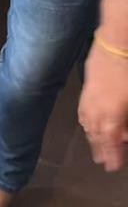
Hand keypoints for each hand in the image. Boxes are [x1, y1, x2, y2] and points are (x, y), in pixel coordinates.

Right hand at [79, 37, 127, 171]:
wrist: (116, 40)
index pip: (110, 139)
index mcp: (112, 112)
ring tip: (94, 148)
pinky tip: (85, 123)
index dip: (111, 154)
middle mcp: (98, 106)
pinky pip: (82, 108)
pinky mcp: (87, 84)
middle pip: (96, 132)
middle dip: (99, 148)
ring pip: (87, 121)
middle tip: (102, 162)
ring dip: (90, 136)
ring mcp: (90, 95)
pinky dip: (84, 119)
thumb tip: (124, 133)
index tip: (112, 166)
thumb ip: (126, 120)